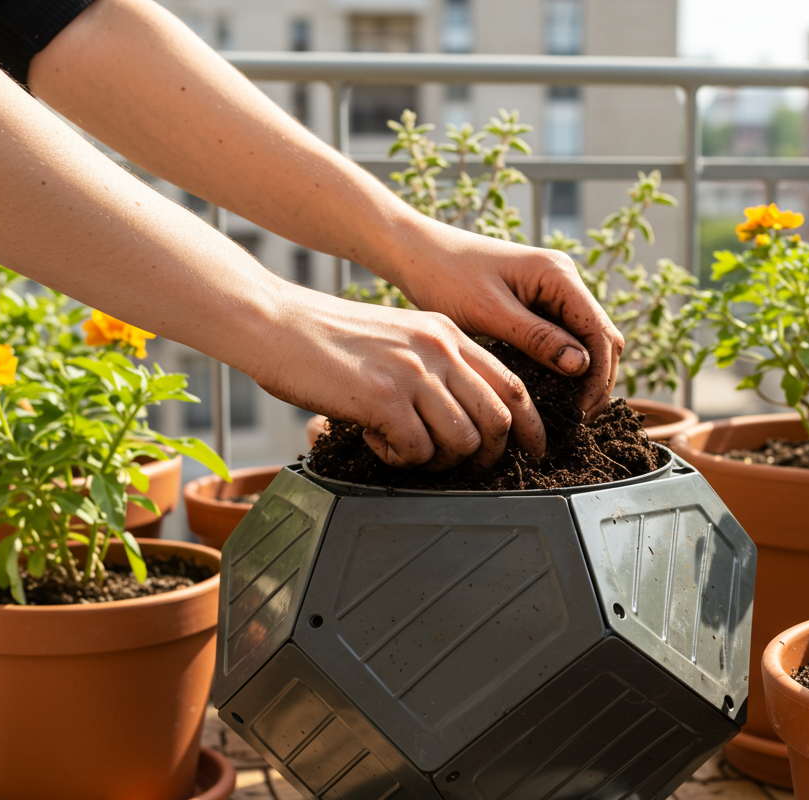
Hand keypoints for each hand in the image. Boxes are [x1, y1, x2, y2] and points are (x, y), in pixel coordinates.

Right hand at [251, 288, 545, 470]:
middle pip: (498, 420)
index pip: (513, 386)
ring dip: (438, 460)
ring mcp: (413, 373)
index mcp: (448, 333)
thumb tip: (466, 417)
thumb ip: (436, 366)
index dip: (530, 427)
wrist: (275, 323)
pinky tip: (375, 441)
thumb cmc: (330, 339)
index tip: (532, 451)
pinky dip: (400, 459)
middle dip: (487, 455)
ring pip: (462, 441)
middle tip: (461, 467)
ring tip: (405, 448)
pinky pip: (417, 452)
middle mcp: (439, 349)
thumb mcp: (400, 337)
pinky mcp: (384, 398)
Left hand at [387, 220, 623, 420]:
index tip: (582, 411)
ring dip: (585, 374)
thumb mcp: (490, 312)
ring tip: (571, 411)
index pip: (599, 330)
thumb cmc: (446, 277)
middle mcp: (564, 279)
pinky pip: (565, 337)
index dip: (598, 375)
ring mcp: (553, 290)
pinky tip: (555, 392)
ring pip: (587, 339)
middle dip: (597, 379)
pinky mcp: (538, 303)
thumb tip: (581, 365)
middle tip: (579, 420)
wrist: (418, 254)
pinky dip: (566, 365)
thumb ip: (536, 338)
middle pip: (602, 336)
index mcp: (558, 274)